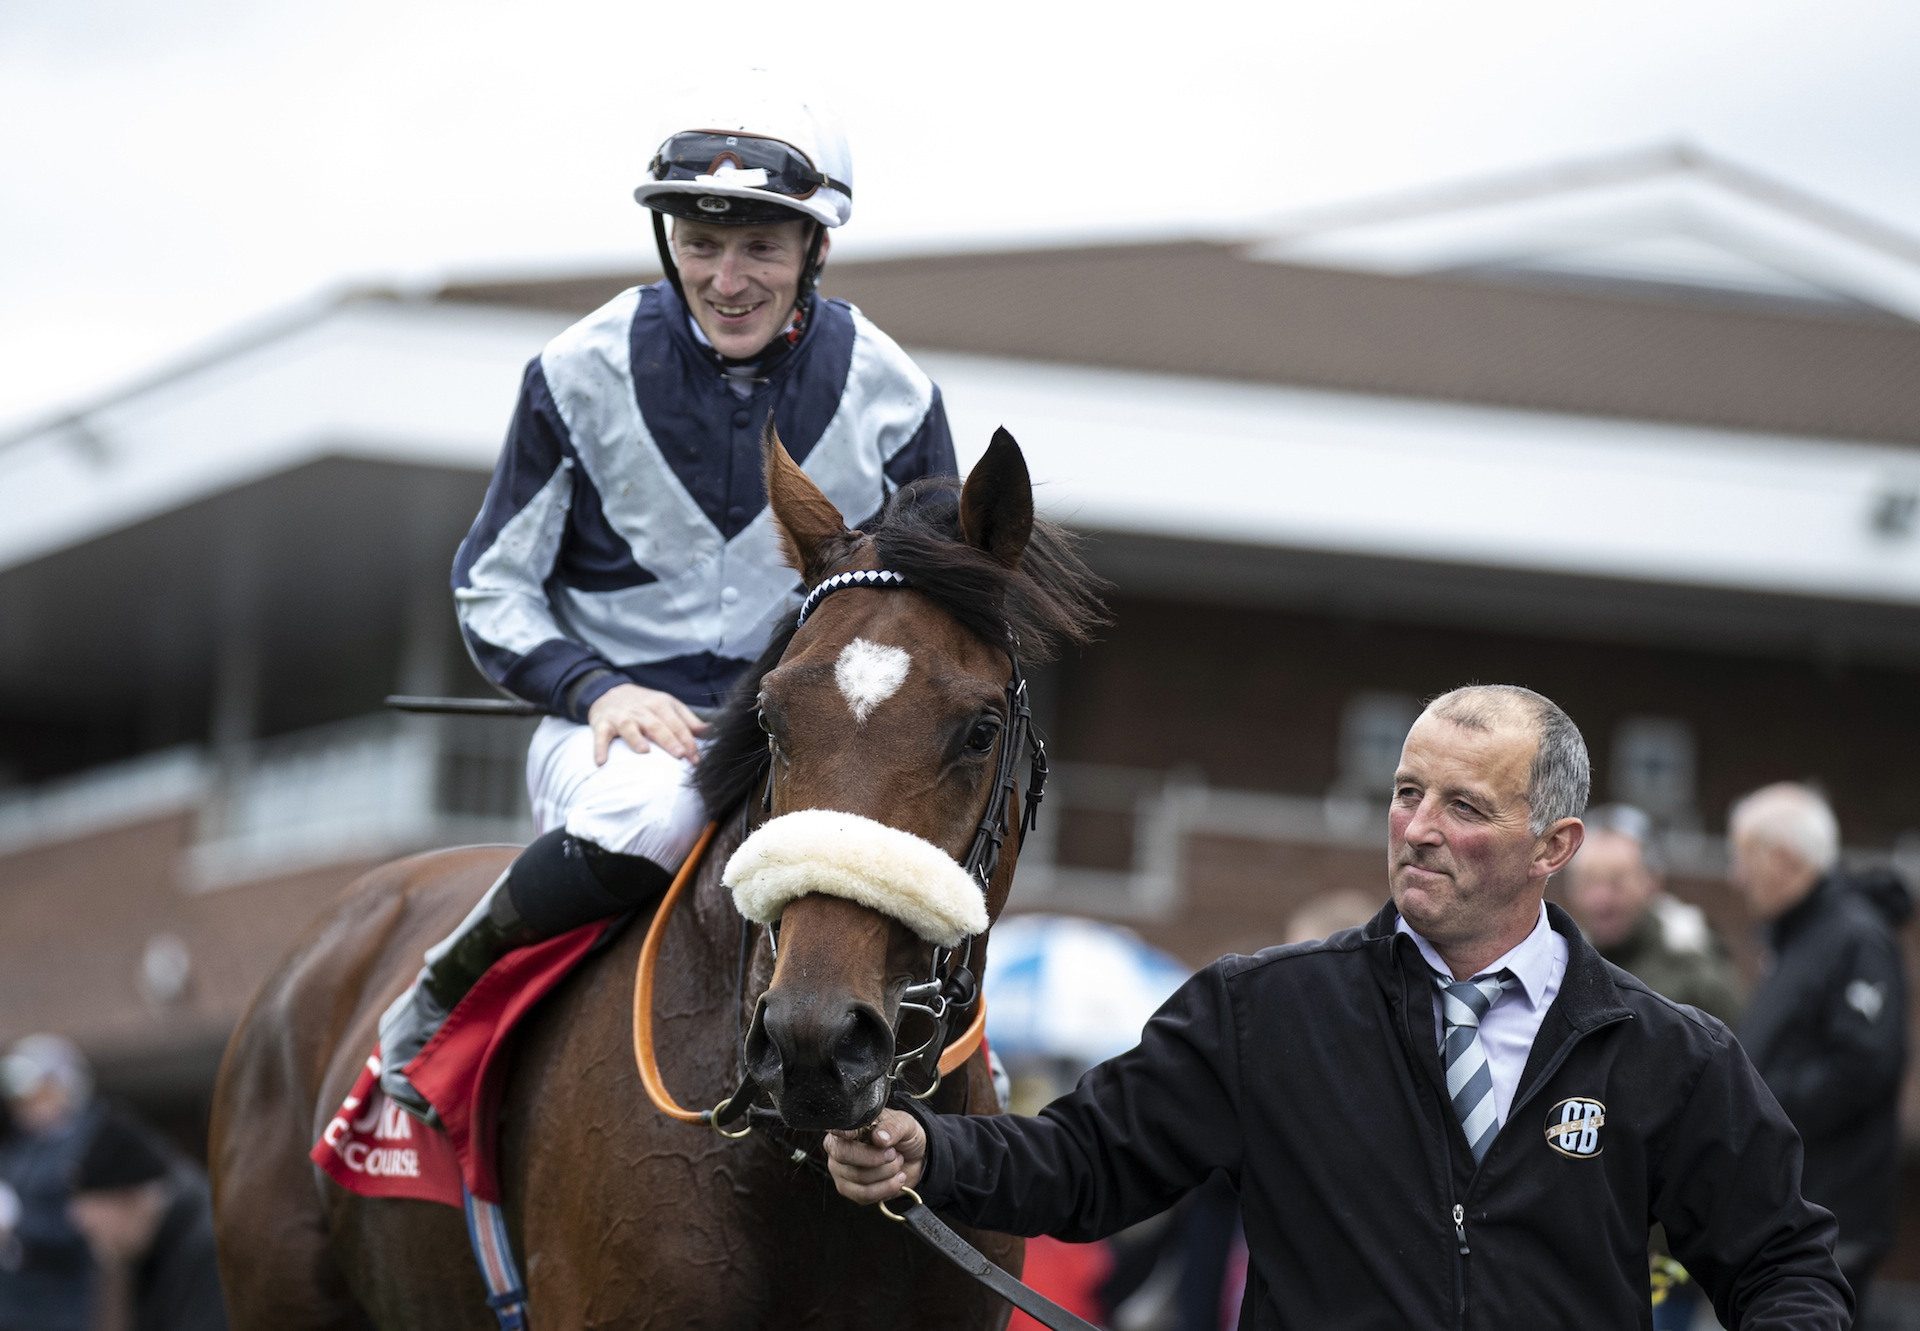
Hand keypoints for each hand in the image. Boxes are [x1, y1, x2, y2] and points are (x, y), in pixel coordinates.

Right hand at [586, 684, 708, 764]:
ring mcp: (621, 717)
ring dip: (636, 738)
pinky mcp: (602, 724)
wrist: (611, 691)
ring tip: (644, 752)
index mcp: (661, 705)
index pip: (677, 724)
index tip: (696, 759)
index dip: (688, 741)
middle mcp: (642, 710)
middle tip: (679, 755)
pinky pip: (600, 736)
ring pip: (629, 727)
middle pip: (657, 726)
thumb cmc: (646, 705)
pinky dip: (599, 748)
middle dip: (669, 740)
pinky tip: (601, 762)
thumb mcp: (668, 706)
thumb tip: (710, 731)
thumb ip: (688, 720)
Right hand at [824, 1108, 925, 1204]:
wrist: (913, 1157)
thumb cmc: (902, 1136)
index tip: (862, 1137)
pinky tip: (896, 1179)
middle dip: (875, 1158)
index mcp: (848, 1127)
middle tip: (894, 1154)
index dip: (846, 1134)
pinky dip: (886, 1188)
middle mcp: (838, 1148)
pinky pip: (864, 1195)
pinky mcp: (851, 1191)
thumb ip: (892, 1128)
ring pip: (858, 1177)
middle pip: (844, 1155)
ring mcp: (841, 1171)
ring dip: (886, 1173)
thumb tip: (879, 1137)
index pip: (839, 1130)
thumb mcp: (904, 1124)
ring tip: (897, 1165)